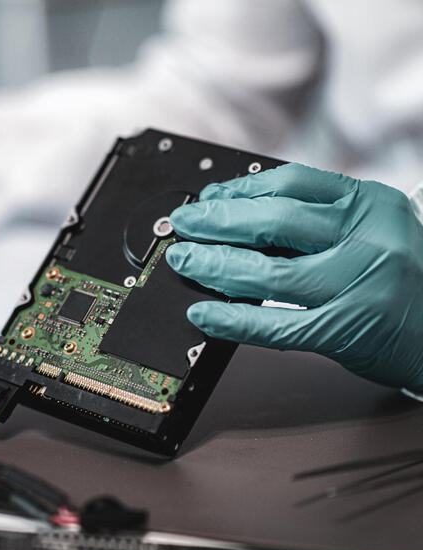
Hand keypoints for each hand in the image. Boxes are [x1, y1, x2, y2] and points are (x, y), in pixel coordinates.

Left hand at [166, 163, 422, 392]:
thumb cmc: (411, 277)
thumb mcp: (375, 230)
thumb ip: (320, 221)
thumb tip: (243, 217)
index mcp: (370, 204)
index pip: (291, 183)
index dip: (240, 189)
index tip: (209, 197)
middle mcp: (366, 239)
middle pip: (272, 221)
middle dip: (216, 222)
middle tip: (184, 225)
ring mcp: (356, 285)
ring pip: (266, 272)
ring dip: (214, 266)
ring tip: (185, 262)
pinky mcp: (344, 330)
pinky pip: (275, 324)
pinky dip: (232, 319)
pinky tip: (205, 314)